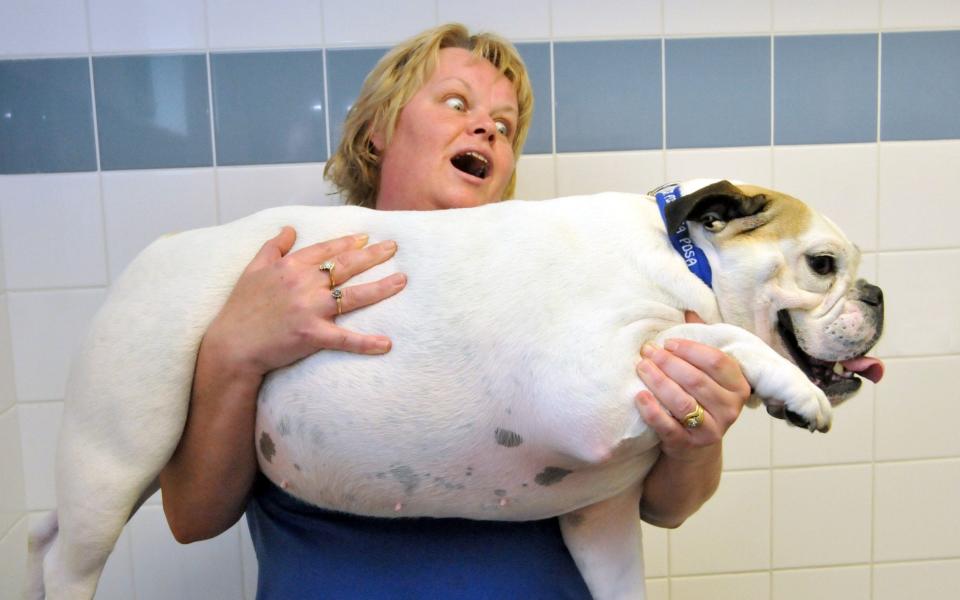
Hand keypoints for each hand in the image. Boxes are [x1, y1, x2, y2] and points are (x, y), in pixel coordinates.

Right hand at [203, 226, 406, 378]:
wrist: (230, 345)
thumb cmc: (240, 308)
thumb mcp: (252, 270)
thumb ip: (273, 247)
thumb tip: (289, 228)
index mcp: (290, 267)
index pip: (325, 250)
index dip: (348, 243)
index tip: (366, 237)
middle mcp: (303, 283)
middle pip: (345, 266)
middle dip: (372, 255)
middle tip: (394, 247)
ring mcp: (309, 309)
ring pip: (353, 295)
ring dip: (381, 287)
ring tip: (402, 280)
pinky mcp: (312, 335)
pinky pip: (344, 338)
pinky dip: (366, 342)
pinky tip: (386, 344)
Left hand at [634, 311, 750, 462]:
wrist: (694, 447)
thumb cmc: (700, 400)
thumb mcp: (707, 375)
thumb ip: (702, 344)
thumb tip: (689, 310)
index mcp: (738, 386)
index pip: (718, 362)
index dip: (691, 349)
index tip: (668, 342)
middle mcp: (730, 409)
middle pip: (697, 380)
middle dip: (669, 362)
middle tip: (647, 351)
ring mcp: (711, 430)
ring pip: (682, 402)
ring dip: (659, 382)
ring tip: (641, 367)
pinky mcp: (688, 445)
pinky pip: (668, 426)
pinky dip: (652, 410)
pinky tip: (639, 395)